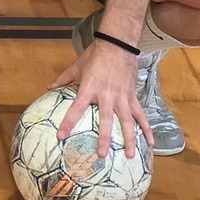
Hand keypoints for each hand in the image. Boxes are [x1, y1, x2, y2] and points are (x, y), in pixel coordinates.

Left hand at [50, 38, 148, 164]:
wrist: (117, 43)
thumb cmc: (95, 55)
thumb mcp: (77, 66)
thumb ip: (63, 79)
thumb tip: (48, 87)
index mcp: (89, 88)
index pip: (76, 108)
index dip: (68, 122)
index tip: (61, 136)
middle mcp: (106, 94)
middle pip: (105, 119)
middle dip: (104, 138)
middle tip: (101, 155)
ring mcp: (122, 96)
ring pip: (126, 121)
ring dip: (128, 139)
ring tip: (129, 156)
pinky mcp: (132, 96)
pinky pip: (140, 115)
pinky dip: (147, 129)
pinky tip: (151, 143)